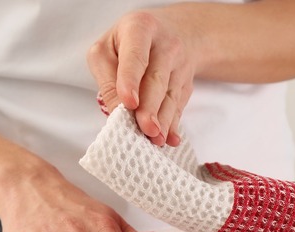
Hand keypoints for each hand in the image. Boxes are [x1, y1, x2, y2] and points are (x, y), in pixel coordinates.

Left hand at [87, 9, 197, 146]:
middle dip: (150, 107)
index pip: (135, 56)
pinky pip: (179, 105)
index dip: (131, 79)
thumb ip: (108, 77)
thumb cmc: (130, 41)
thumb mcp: (109, 47)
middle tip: (145, 128)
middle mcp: (165, 45)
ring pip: (170, 96)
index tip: (129, 102)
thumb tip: (115, 111)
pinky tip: (170, 138)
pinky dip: (173, 124)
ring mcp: (180, 64)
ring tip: (155, 139)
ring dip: (162, 120)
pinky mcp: (186, 83)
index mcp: (139, 29)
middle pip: (156, 80)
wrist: (174, 31)